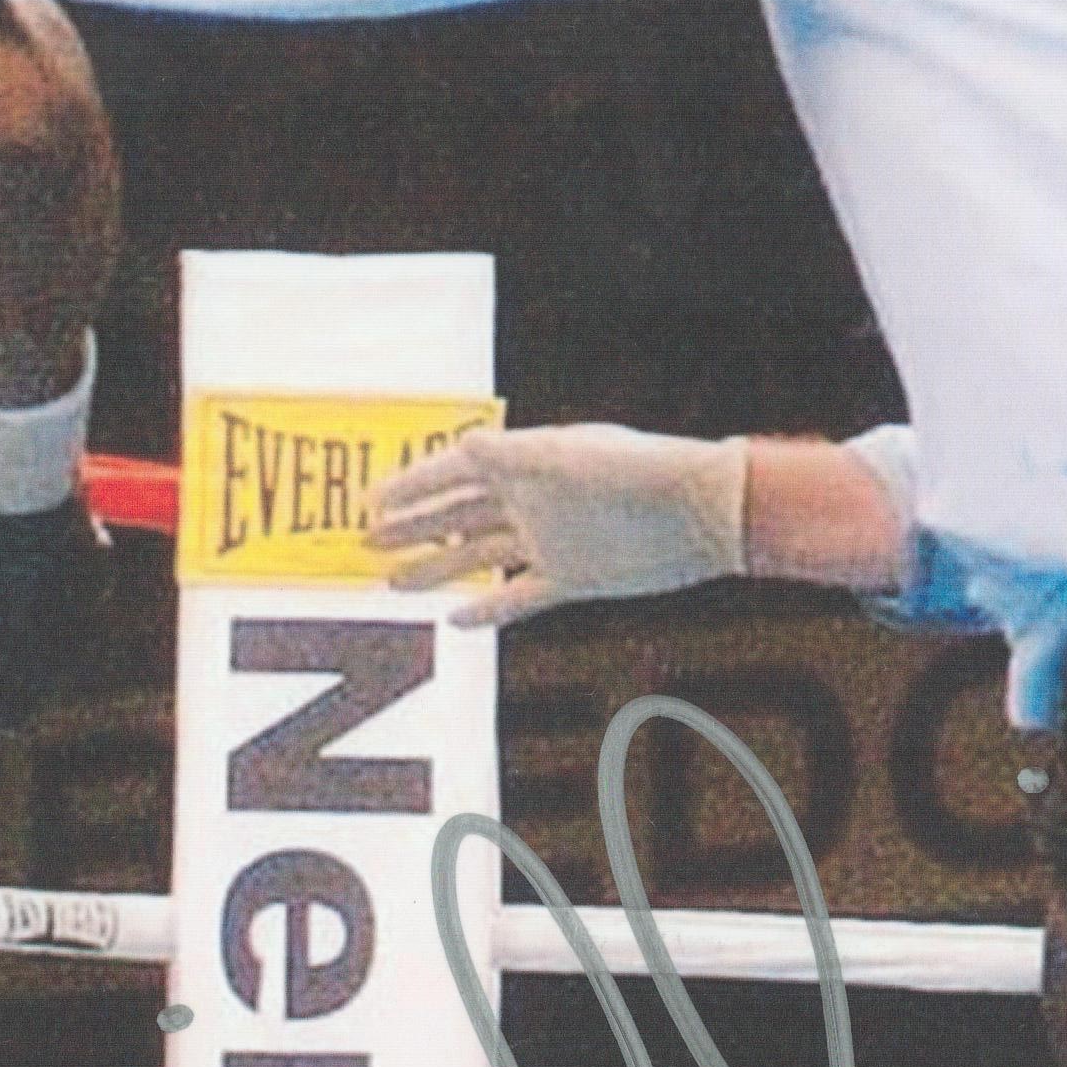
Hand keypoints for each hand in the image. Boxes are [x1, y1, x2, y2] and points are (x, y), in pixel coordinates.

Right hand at [366, 424, 745, 625]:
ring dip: (435, 567)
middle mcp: (531, 501)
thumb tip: (461, 447)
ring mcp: (550, 541)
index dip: (411, 486)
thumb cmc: (638, 472)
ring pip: (478, 556)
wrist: (701, 513)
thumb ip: (514, 456)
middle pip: (456, 515)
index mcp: (524, 463)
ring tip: (391, 581)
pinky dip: (488, 608)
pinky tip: (454, 619)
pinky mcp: (574, 579)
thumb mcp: (569, 459)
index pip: (452, 472)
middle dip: (411, 528)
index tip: (369, 502)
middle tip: (366, 542)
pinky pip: (519, 597)